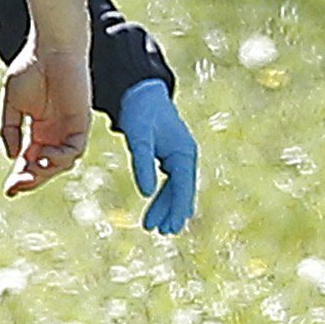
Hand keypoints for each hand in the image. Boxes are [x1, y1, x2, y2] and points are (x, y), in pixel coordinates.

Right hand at [0, 45, 92, 194]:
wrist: (50, 48)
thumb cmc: (31, 68)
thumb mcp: (11, 104)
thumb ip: (9, 130)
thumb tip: (12, 155)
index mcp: (37, 129)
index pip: (29, 160)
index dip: (19, 176)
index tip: (8, 189)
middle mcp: (54, 132)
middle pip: (44, 167)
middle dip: (31, 179)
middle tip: (17, 185)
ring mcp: (68, 129)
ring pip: (61, 163)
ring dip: (45, 172)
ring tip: (32, 169)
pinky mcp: (81, 123)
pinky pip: (75, 150)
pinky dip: (61, 158)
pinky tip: (46, 156)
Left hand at [114, 79, 197, 235]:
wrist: (140, 92)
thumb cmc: (140, 112)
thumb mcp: (138, 138)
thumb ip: (142, 164)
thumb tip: (145, 193)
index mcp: (184, 152)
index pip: (183, 186)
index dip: (177, 208)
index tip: (171, 226)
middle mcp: (186, 155)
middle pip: (182, 190)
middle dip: (172, 211)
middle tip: (162, 231)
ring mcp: (179, 156)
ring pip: (176, 187)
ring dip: (167, 206)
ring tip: (155, 226)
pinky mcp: (169, 155)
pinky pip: (170, 181)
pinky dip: (164, 196)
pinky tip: (156, 208)